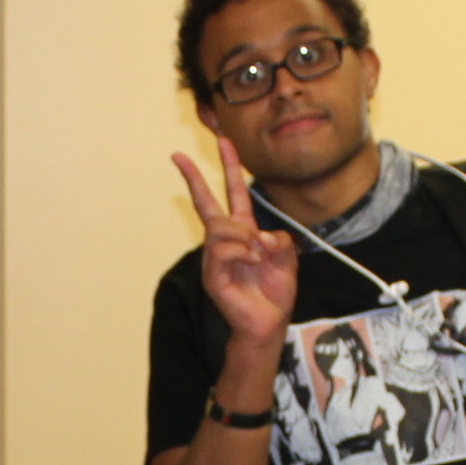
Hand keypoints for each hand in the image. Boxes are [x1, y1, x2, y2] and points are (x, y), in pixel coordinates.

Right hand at [174, 133, 296, 349]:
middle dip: (193, 177)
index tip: (224, 140)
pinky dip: (244, 253)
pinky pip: (223, 249)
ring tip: (258, 255)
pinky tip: (254, 263)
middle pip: (206, 203)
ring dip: (245, 237)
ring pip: (220, 227)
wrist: (269, 324)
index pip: (233, 193)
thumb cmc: (275, 292)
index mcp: (244, 232)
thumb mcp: (287, 259)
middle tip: (178, 156)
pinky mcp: (212, 274)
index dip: (230, 166)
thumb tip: (259, 236)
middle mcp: (225, 241)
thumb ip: (278, 240)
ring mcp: (215, 257)